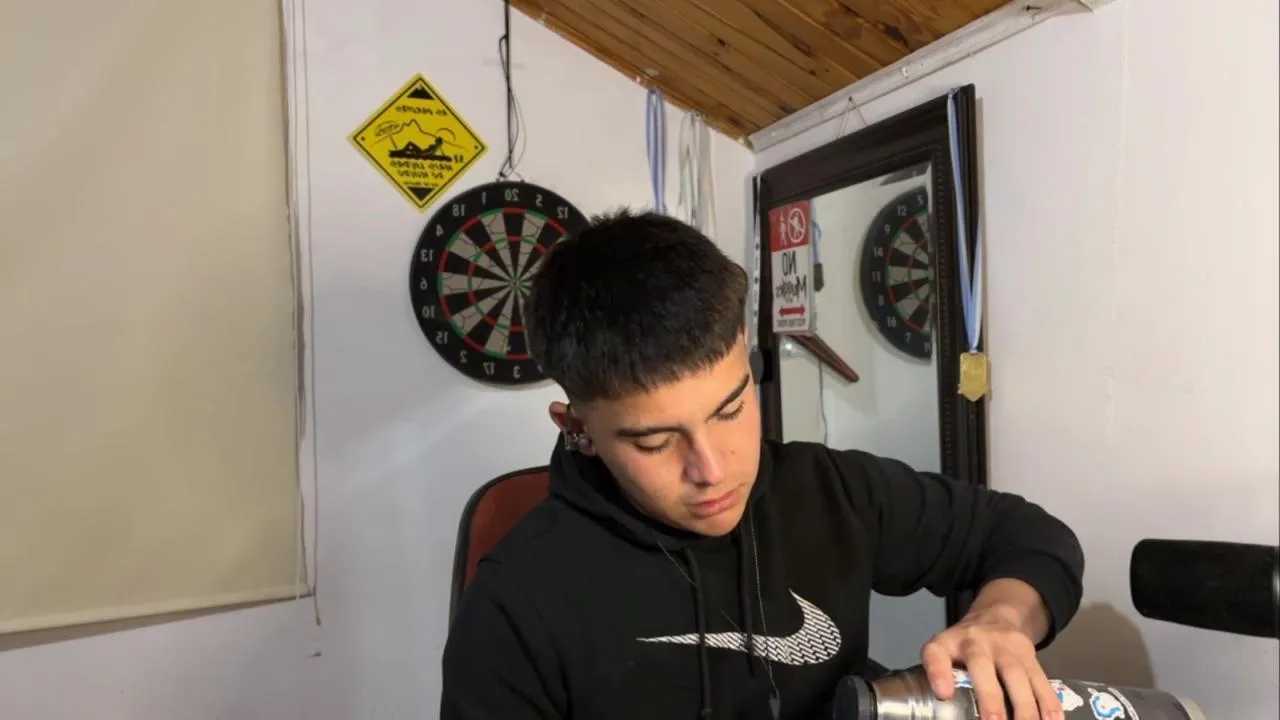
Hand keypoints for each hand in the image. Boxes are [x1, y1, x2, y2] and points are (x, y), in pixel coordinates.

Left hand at [920, 606, 1062, 719]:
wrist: (996, 617)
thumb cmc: (963, 644)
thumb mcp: (941, 649)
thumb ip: (937, 670)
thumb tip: (944, 696)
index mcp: (950, 643)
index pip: (937, 653)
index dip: (939, 672)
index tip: (944, 693)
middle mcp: (979, 642)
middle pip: (985, 668)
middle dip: (991, 699)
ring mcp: (1008, 649)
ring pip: (1019, 677)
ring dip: (1026, 708)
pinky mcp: (1032, 657)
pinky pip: (1042, 682)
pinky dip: (1050, 705)